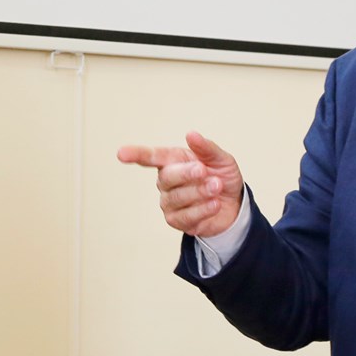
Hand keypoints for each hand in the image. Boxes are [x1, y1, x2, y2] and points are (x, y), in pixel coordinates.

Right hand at [115, 131, 244, 237]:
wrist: (234, 204)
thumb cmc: (222, 177)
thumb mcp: (221, 159)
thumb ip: (206, 148)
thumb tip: (191, 134)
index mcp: (173, 161)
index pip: (151, 157)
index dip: (136, 154)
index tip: (121, 154)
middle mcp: (166, 181)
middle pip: (166, 177)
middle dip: (186, 174)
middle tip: (204, 170)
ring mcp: (169, 202)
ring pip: (177, 198)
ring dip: (200, 192)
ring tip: (216, 187)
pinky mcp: (176, 221)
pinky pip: (186, 216)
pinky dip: (203, 209)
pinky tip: (215, 204)